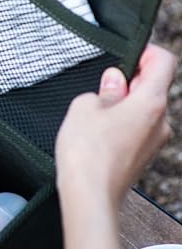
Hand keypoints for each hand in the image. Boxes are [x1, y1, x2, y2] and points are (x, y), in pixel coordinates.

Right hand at [55, 44, 175, 210]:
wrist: (89, 196)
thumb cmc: (87, 154)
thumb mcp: (85, 106)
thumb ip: (105, 89)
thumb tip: (114, 83)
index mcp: (150, 103)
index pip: (163, 62)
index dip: (145, 51)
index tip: (127, 54)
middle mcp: (160, 122)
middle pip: (152, 87)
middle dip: (128, 81)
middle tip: (101, 87)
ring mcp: (154, 141)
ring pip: (143, 109)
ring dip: (122, 104)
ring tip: (95, 114)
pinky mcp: (142, 156)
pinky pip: (136, 128)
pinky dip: (120, 123)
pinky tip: (97, 133)